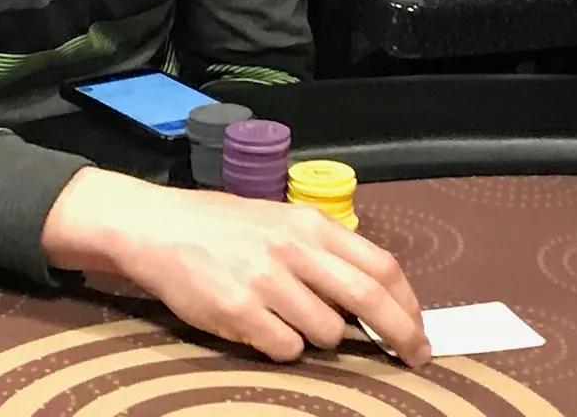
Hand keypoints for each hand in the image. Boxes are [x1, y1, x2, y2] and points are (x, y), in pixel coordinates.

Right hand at [42, 169, 429, 365]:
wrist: (156, 228)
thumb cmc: (218, 225)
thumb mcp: (277, 220)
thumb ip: (320, 249)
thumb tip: (367, 290)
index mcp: (308, 224)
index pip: (381, 265)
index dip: (409, 303)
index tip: (419, 328)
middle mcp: (294, 249)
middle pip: (370, 300)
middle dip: (401, 334)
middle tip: (414, 356)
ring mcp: (267, 281)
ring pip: (327, 332)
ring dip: (319, 337)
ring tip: (287, 319)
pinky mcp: (240, 312)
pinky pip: (286, 348)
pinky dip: (282, 346)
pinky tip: (260, 327)